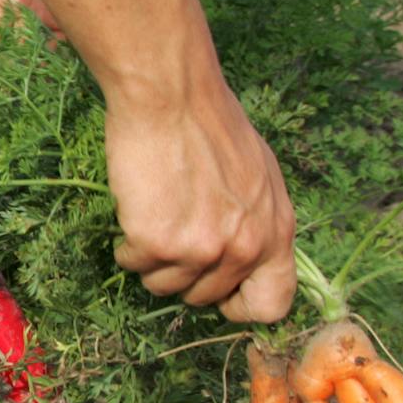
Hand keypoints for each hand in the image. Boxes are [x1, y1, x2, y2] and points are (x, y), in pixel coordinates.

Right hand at [105, 70, 297, 322]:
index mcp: (275, 231)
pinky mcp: (158, 243)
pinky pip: (133, 264)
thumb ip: (256, 221)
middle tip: (171, 235)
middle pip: (205, 298)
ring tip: (152, 216)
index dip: (239, 304)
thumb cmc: (210, 125)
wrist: (172, 98)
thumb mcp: (258, 177)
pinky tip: (134, 208)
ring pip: (164, 287)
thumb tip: (243, 255)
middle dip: (183, 274)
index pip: (271, 304)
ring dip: (151, 259)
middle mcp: (244, 248)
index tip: (218, 291)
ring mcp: (201, 249)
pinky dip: (126, 244)